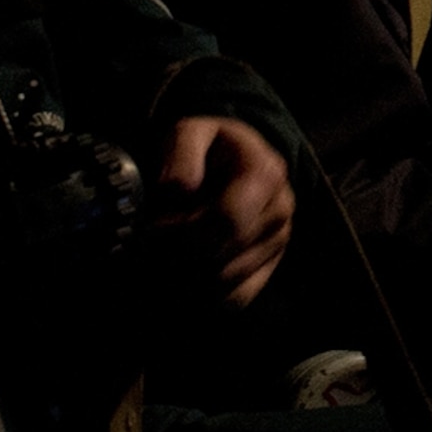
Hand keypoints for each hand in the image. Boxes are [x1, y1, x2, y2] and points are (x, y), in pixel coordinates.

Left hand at [155, 116, 293, 307]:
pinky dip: (205, 295)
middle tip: (151, 249)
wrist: (237, 158)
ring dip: (187, 277)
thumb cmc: (210, 148)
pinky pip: (237, 299)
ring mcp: (279, 241)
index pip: (227, 219)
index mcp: (265, 173)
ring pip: (227, 282)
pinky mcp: (271, 266)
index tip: (154, 229)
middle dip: (179, 258)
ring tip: (164, 257)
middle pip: (225, 255)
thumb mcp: (190, 132)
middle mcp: (280, 209)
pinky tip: (186, 273)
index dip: (185, 231)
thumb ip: (182, 152)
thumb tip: (180, 188)